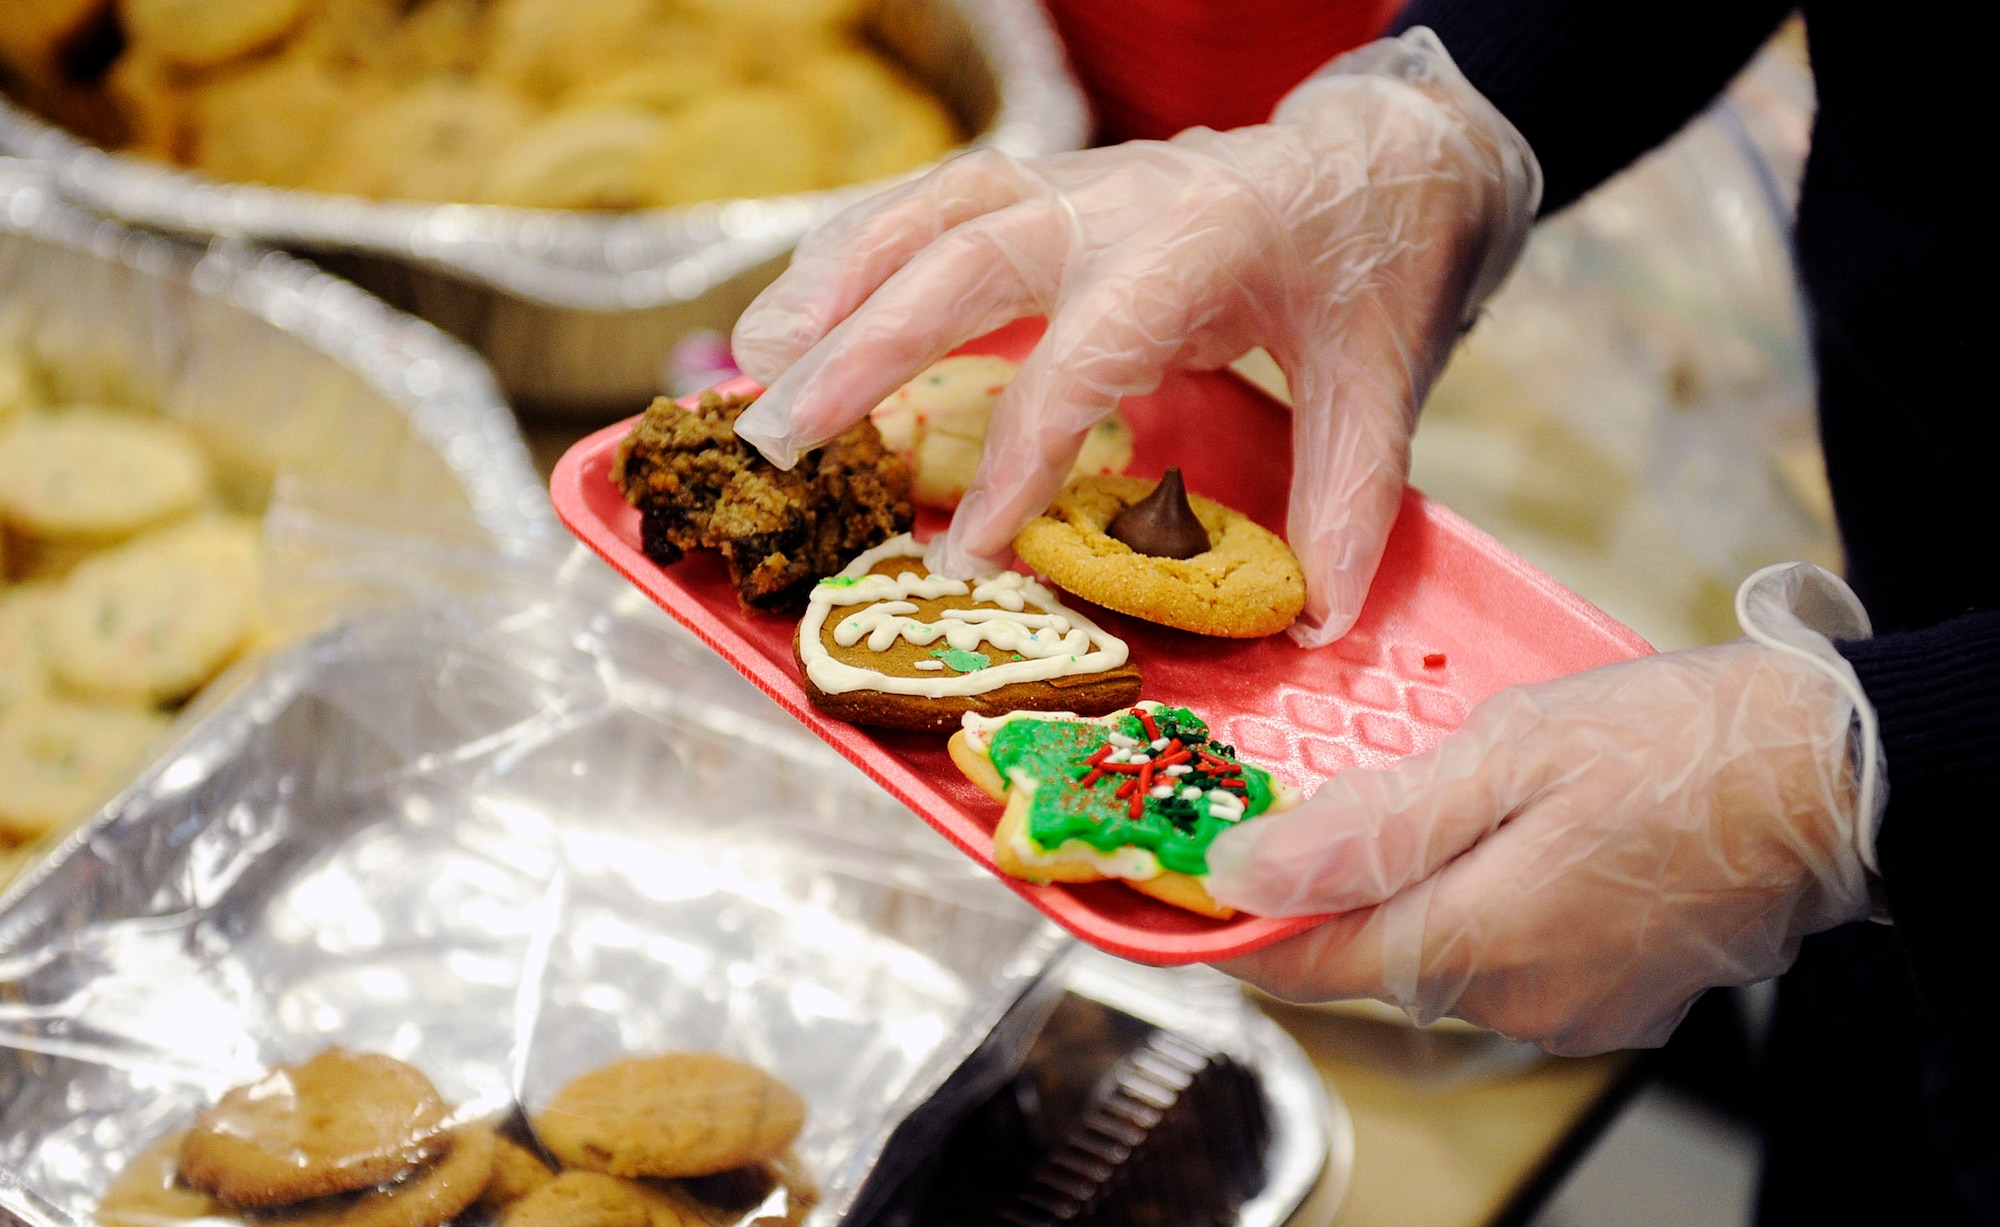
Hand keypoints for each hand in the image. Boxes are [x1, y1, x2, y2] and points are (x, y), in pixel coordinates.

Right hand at [730, 28, 1538, 644]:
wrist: (1374, 159)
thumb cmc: (1370, 269)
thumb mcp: (1381, 379)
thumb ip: (1350, 495)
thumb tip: (1321, 620)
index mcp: (1202, 243)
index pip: (1083, 354)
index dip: (1015, 458)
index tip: (962, 552)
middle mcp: (1118, 199)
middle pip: (963, 260)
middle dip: (860, 350)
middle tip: (778, 442)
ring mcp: (1072, 183)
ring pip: (925, 213)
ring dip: (829, 284)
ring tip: (745, 366)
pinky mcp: (1045, 187)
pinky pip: (927, 205)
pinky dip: (849, 252)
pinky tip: (790, 310)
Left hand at [1206, 566, 1880, 1053]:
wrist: (1837, 775)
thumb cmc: (1675, 743)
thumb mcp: (1504, 753)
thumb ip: (1367, 826)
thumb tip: (1245, 876)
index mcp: (1475, 942)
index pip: (1304, 963)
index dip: (1235, 922)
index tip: (1187, 874)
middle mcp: (1515, 1003)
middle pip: (1367, 957)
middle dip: (1331, 889)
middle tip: (1315, 796)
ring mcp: (1571, 1010)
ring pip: (1437, 955)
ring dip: (1413, 889)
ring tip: (1439, 799)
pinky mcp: (1614, 1000)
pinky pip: (1506, 959)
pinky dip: (1483, 903)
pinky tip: (1515, 838)